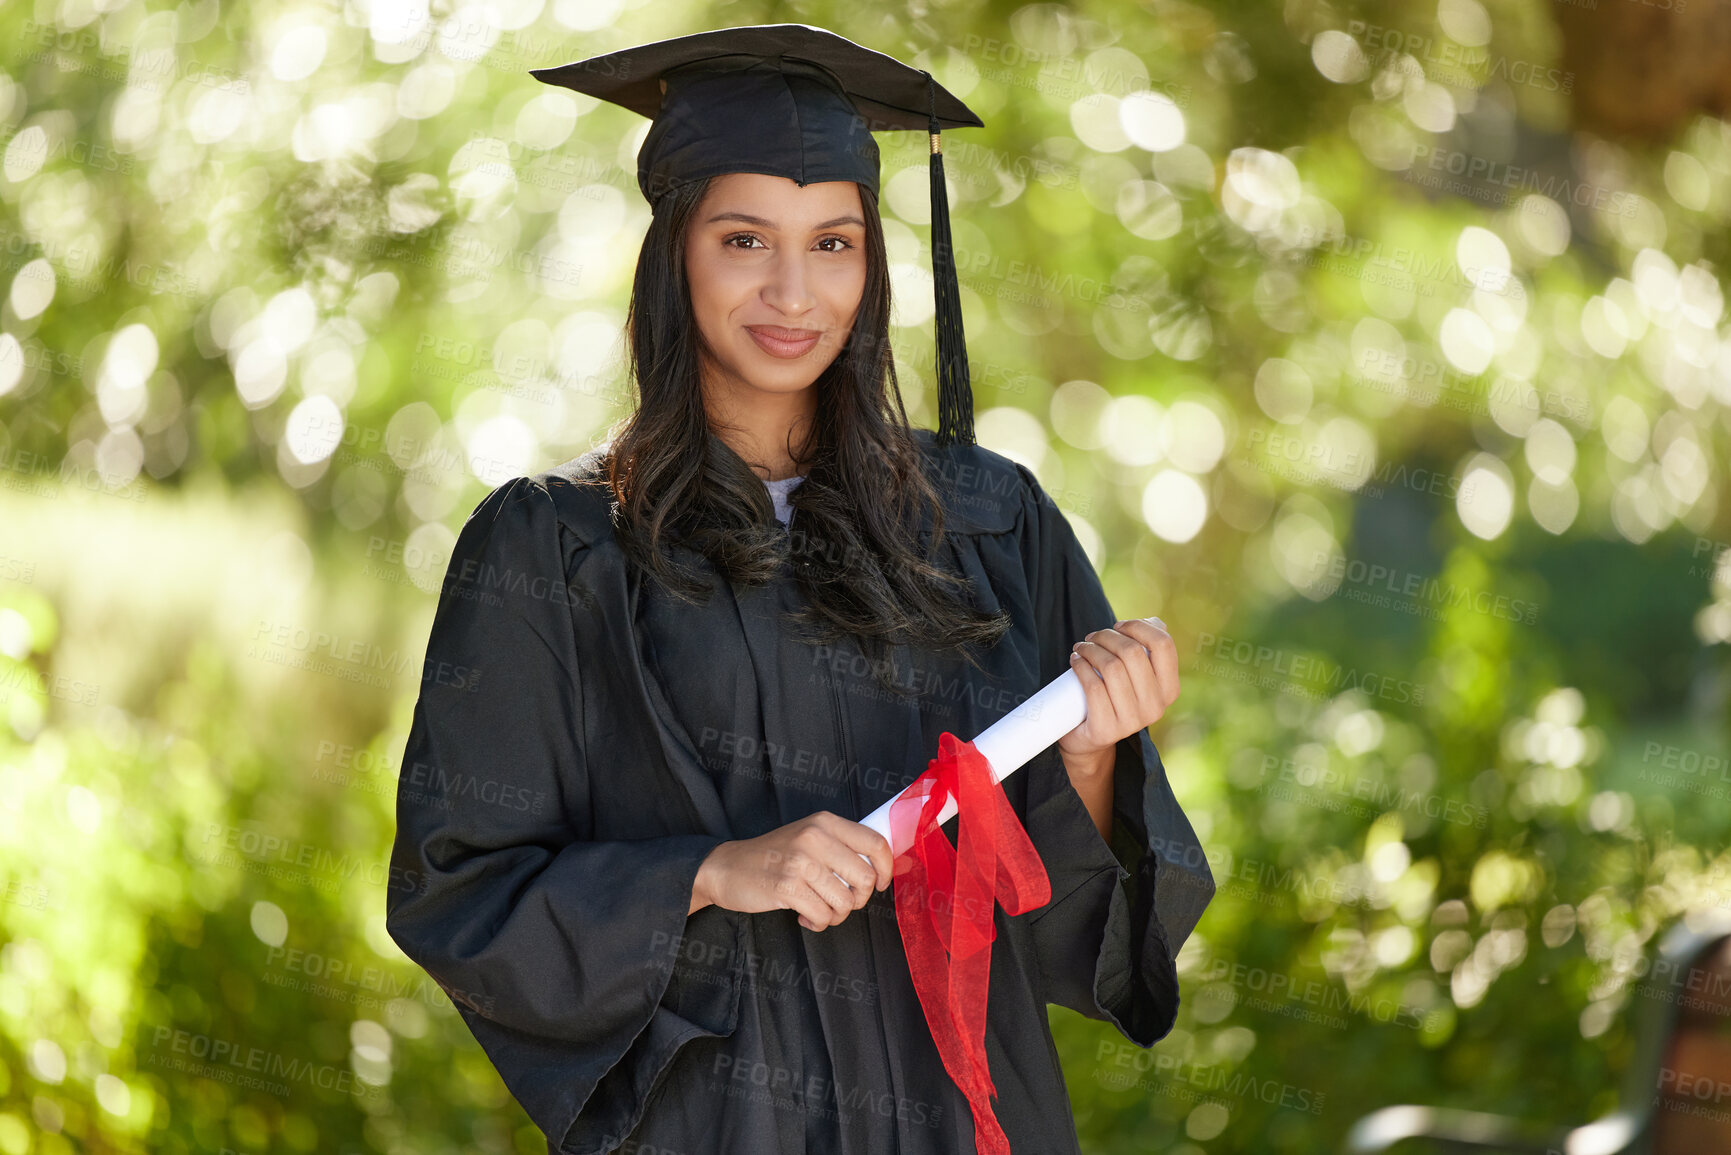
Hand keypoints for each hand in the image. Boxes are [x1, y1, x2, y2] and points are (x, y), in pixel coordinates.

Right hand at [691, 811, 893, 931]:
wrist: (727, 867)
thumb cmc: (774, 855)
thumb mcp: (809, 836)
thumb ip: (841, 845)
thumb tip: (880, 866)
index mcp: (825, 822)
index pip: (875, 842)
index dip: (885, 868)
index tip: (879, 883)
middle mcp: (814, 837)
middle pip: (865, 878)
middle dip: (858, 899)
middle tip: (842, 901)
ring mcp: (800, 862)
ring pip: (845, 902)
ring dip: (836, 915)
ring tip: (819, 910)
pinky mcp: (787, 887)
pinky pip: (822, 916)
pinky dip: (818, 923)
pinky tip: (805, 917)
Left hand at [1058, 617, 1178, 761]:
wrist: (1091, 738)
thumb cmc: (1114, 695)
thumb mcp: (1137, 676)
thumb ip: (1149, 649)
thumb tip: (1155, 623)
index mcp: (1169, 690)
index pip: (1163, 645)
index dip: (1138, 627)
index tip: (1118, 626)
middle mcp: (1156, 707)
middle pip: (1132, 652)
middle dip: (1107, 636)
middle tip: (1091, 638)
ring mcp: (1132, 721)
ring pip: (1111, 667)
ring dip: (1091, 649)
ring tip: (1081, 648)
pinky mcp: (1106, 729)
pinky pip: (1093, 687)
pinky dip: (1081, 667)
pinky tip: (1075, 660)